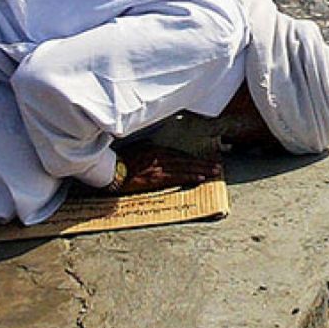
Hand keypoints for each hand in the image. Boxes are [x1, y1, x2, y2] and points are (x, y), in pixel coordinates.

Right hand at [105, 145, 222, 194]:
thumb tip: (156, 149)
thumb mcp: (137, 149)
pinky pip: (177, 177)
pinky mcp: (156, 178)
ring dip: (201, 170)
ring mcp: (159, 166)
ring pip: (185, 167)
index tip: (204, 161)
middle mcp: (160, 156)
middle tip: (217, 167)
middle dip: (203, 163)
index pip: (180, 154)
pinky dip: (190, 177)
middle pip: (186, 160)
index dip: (193, 159)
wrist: (111, 172)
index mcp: (156, 149)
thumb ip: (149, 149)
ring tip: (214, 172)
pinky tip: (200, 178)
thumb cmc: (121, 161)